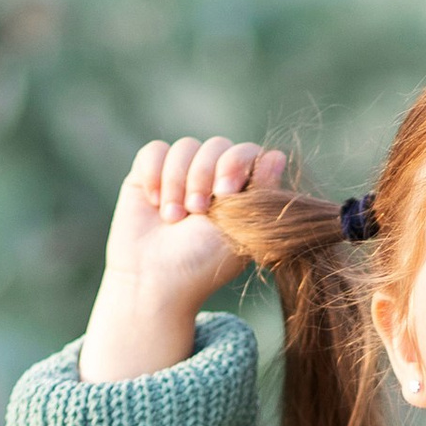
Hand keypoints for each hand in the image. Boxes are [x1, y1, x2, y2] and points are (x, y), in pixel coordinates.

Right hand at [80, 136, 290, 382]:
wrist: (155, 281)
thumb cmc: (202, 264)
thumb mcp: (239, 229)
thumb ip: (260, 192)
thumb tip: (277, 155)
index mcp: (239, 191)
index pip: (247, 152)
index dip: (237, 162)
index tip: (225, 192)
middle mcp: (212, 178)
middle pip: (217, 145)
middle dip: (204, 175)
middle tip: (196, 210)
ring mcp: (180, 174)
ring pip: (185, 146)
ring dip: (177, 181)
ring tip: (172, 218)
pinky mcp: (148, 174)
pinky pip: (155, 150)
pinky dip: (154, 172)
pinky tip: (154, 201)